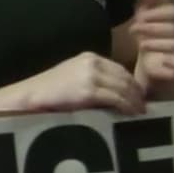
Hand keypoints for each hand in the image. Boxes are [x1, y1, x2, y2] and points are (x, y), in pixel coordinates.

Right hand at [18, 51, 145, 114]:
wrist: (29, 96)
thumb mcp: (73, 77)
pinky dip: (127, 107)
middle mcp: (93, 63)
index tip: (139, 96)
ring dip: (135, 101)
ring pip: (124, 88)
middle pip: (125, 77)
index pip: (120, 69)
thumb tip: (112, 93)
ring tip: (140, 113)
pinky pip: (116, 99)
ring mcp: (91, 76)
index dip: (132, 83)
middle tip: (144, 107)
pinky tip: (132, 114)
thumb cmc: (48, 91)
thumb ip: (92, 79)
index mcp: (90, 57)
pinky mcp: (88, 91)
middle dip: (137, 93)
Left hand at [130, 0, 173, 90]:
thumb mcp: (146, 21)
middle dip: (152, 28)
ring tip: (140, 45)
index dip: (157, 13)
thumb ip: (145, 5)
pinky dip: (171, 63)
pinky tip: (159, 62)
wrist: (156, 67)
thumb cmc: (153, 39)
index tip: (139, 16)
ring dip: (158, 44)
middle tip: (133, 29)